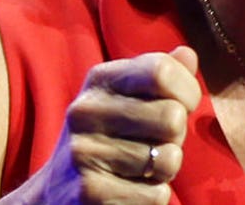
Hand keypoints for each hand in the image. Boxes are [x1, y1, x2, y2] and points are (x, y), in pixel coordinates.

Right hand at [27, 46, 201, 203]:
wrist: (57, 192)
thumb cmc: (108, 138)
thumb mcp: (126, 98)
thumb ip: (158, 76)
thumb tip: (187, 53)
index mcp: (99, 80)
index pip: (161, 71)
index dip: (187, 91)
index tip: (183, 105)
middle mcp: (86, 111)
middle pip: (171, 116)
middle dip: (176, 136)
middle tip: (155, 143)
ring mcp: (85, 153)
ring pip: (168, 159)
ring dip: (165, 170)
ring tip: (141, 168)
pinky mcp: (91, 194)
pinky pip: (157, 195)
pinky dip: (153, 196)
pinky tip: (130, 190)